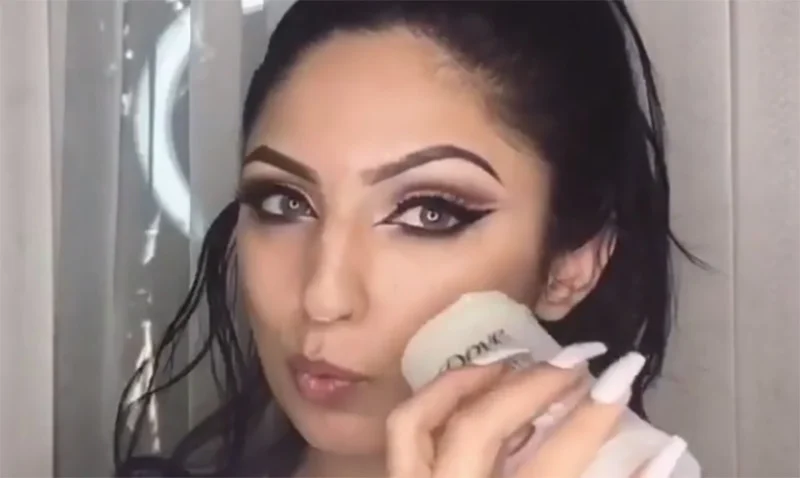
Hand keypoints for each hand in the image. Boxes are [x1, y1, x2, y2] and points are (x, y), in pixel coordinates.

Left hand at [386, 343, 687, 477]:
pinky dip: (439, 396)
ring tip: (518, 359)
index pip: (553, 468)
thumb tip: (665, 451)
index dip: (591, 420)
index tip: (624, 377)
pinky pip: (407, 432)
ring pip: (420, 421)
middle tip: (579, 362)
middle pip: (480, 430)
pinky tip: (477, 382)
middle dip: (533, 386)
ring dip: (470, 379)